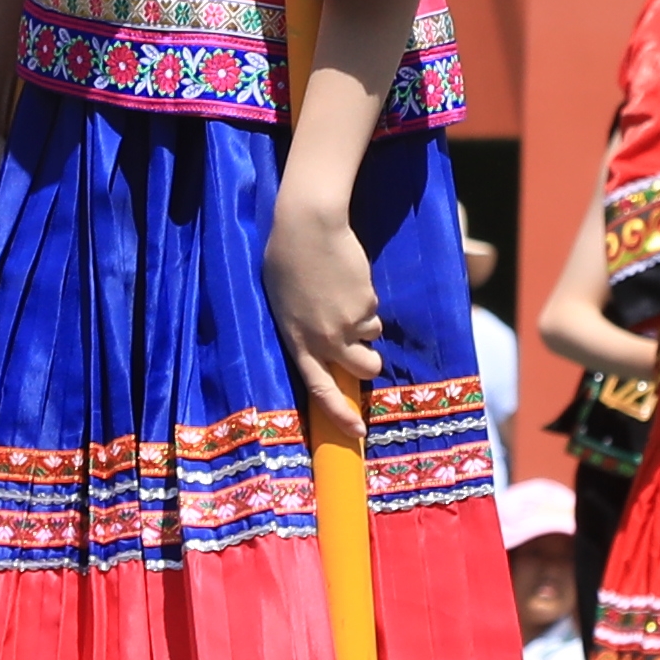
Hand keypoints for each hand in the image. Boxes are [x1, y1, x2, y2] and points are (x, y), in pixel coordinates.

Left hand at [262, 188, 380, 437]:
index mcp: (297, 342)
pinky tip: (348, 279)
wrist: (309, 227)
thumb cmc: (286, 260)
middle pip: (363, 369)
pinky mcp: (366, 304)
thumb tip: (326, 348)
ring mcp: (348, 324)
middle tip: (363, 346)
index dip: (340, 414)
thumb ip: (303, 329)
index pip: (320, 389)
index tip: (357, 431)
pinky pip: (374, 311)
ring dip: (366, 323)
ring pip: (373, 337)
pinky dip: (366, 299)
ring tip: (344, 294)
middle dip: (370, 361)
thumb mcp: (285, 304)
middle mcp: (324, 340)